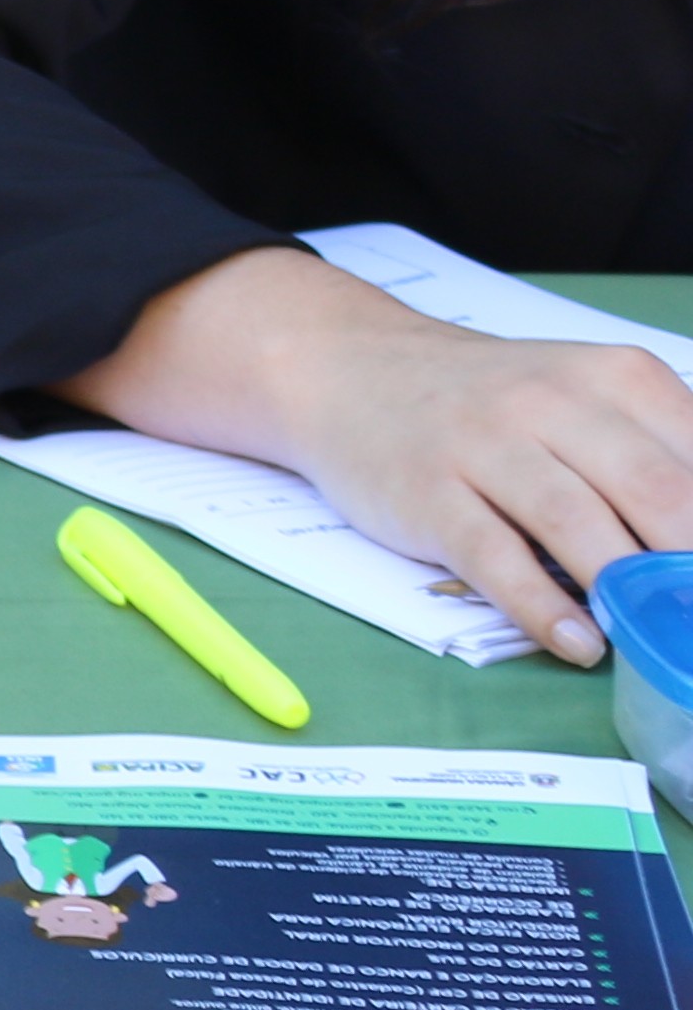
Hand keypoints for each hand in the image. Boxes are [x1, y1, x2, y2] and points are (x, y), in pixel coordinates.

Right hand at [68, 243, 692, 665]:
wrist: (351, 367)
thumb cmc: (490, 400)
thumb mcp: (589, 399)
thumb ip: (657, 456)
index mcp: (615, 377)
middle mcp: (553, 401)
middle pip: (654, 490)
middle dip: (686, 561)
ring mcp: (483, 446)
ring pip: (575, 522)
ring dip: (628, 588)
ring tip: (656, 635)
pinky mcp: (427, 494)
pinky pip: (493, 556)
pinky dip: (541, 607)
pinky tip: (578, 642)